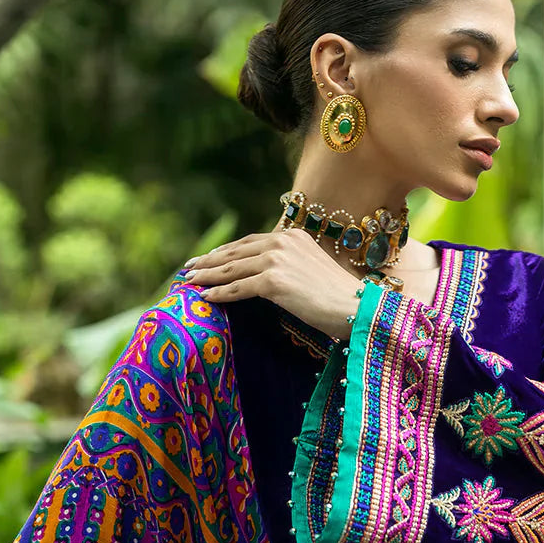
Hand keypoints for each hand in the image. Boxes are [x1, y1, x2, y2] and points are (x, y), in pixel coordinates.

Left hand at [184, 228, 363, 340]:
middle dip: (209, 260)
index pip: (250, 242)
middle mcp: (283, 242)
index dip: (226, 250)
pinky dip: (219, 293)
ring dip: (208, 276)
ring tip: (189, 282)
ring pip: (232, 268)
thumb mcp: (312, 271)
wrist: (355, 307)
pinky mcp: (273, 281)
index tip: (209, 257)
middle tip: (188, 268)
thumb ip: (290, 266)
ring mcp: (277, 260)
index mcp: (292, 236)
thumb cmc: (339, 297)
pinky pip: (238, 287)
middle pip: (236, 251)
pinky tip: (205, 298)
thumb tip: (267, 278)